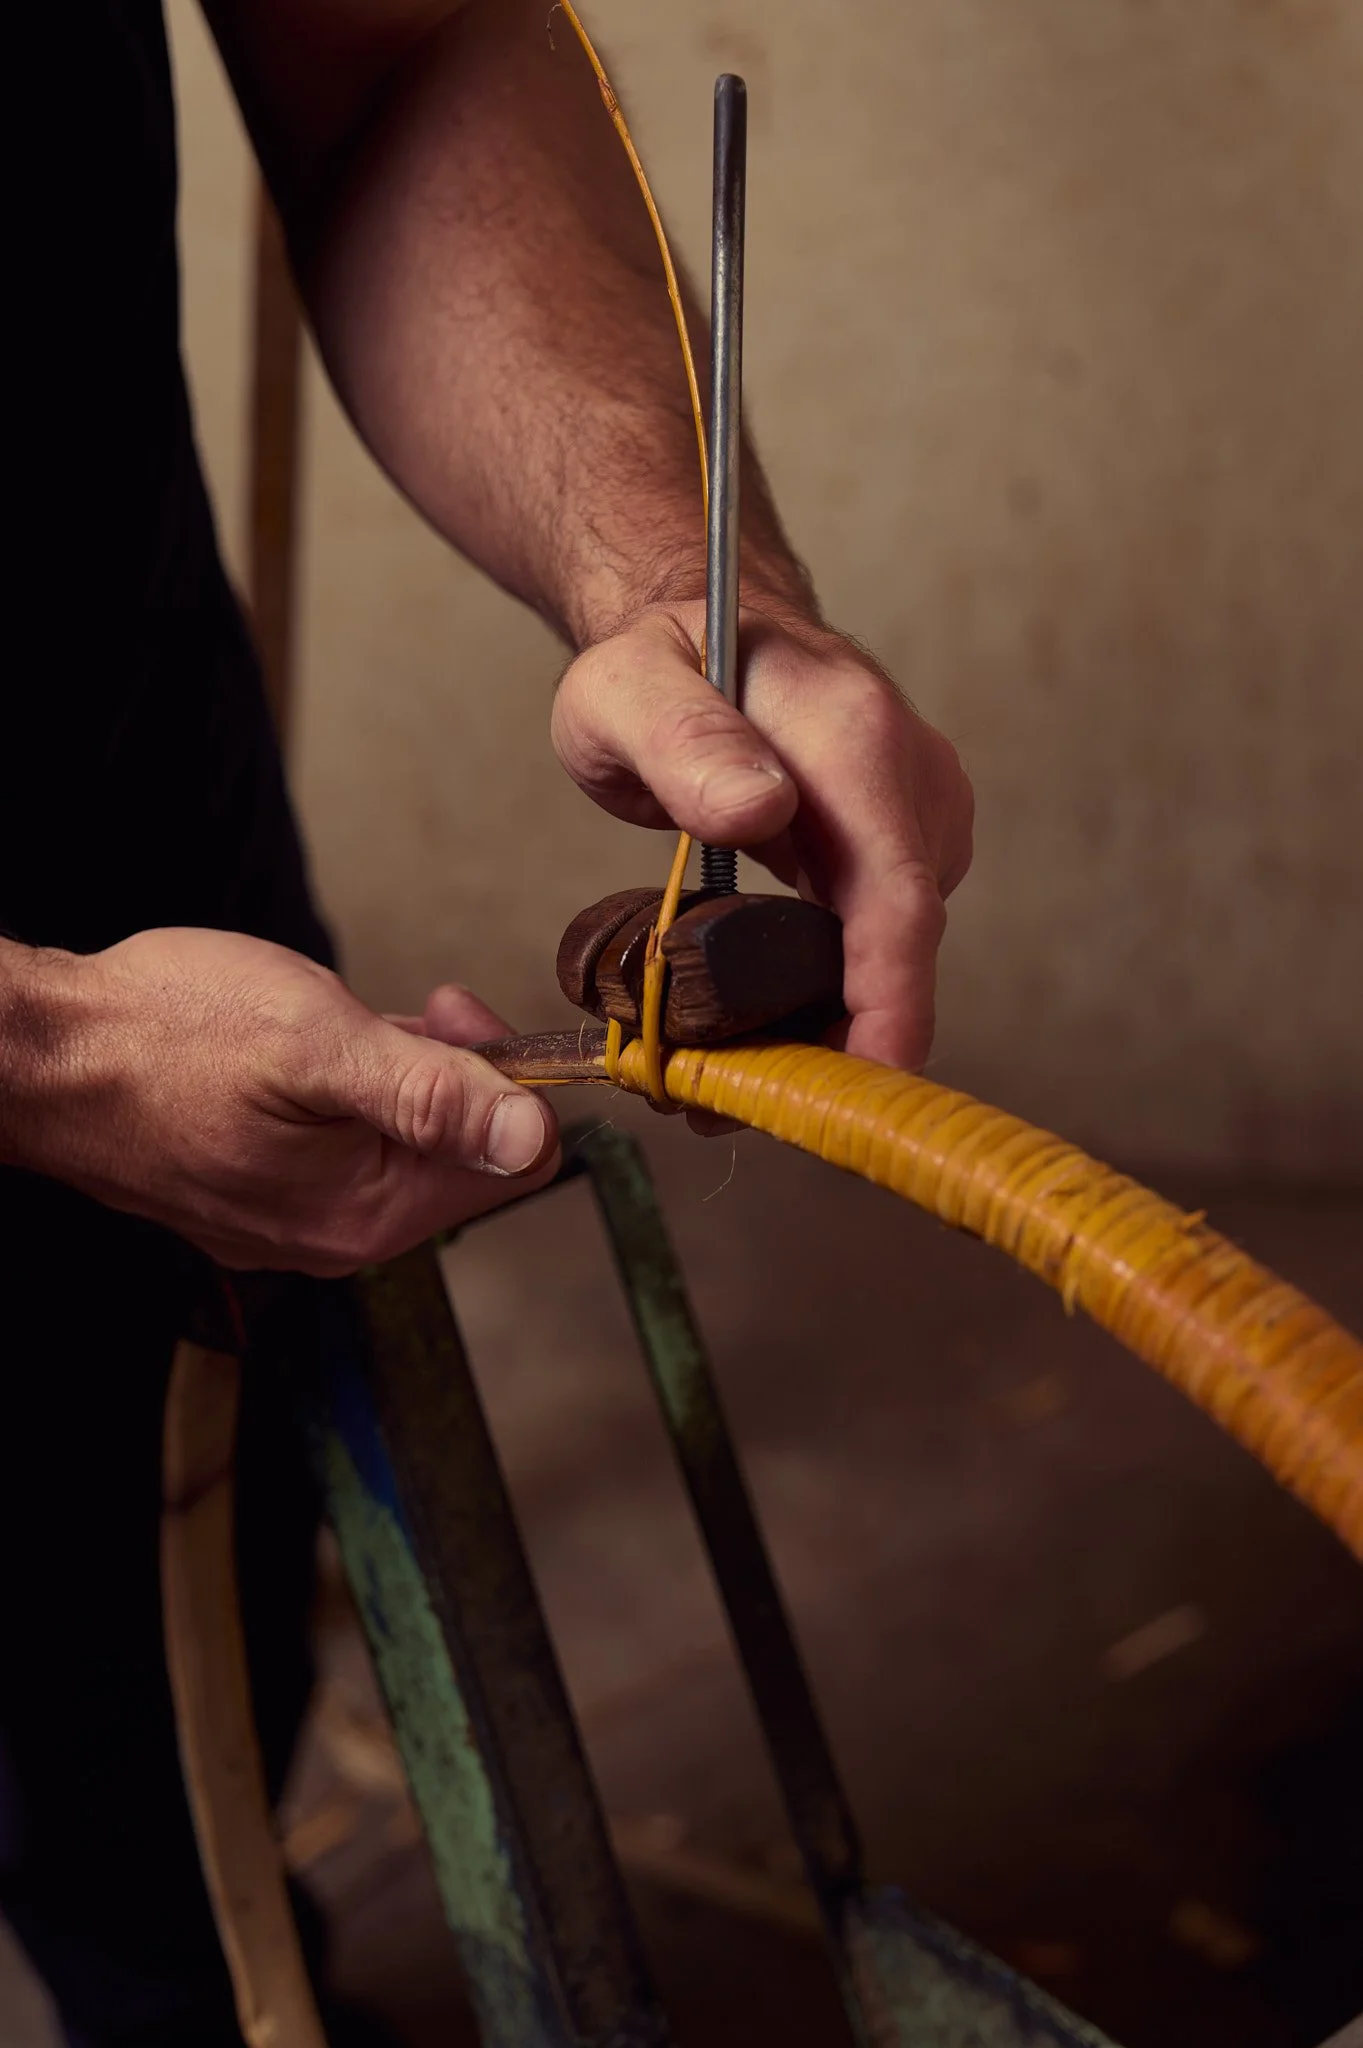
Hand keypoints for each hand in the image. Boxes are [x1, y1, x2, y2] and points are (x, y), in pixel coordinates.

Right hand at [4, 929, 558, 1274]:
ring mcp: (296, 1220)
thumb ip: (432, 1092)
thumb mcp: (317, 1044)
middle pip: (463, 1153)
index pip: (516, 1160)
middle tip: (400, 1009)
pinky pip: (344, 1146)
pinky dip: (345, 1092)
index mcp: (369, 1213)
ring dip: (395, 1074)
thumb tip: (531, 1133)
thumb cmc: (165, 1036)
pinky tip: (297, 1052)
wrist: (43, 1055)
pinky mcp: (262, 1194)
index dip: (511, 1077)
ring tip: (332, 1026)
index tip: (453, 1016)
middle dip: (449, 1071)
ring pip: (402, 1142)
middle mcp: (340, 1236)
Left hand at [552, 598, 973, 1069]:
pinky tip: (770, 1022)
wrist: (705, 625)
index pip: (895, 890)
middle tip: (745, 1103)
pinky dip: (834, 991)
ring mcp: (916, 814)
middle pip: (904, 939)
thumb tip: (761, 807)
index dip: (889, 997)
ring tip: (737, 1071)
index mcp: (852, 739)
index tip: (870, 1080)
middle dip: (844, 1039)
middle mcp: (908, 777)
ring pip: (897, 950)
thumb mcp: (626, 691)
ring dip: (835, 1022)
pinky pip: (882, 939)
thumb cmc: (659, 659)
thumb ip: (683, 742)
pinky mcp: (905, 846)